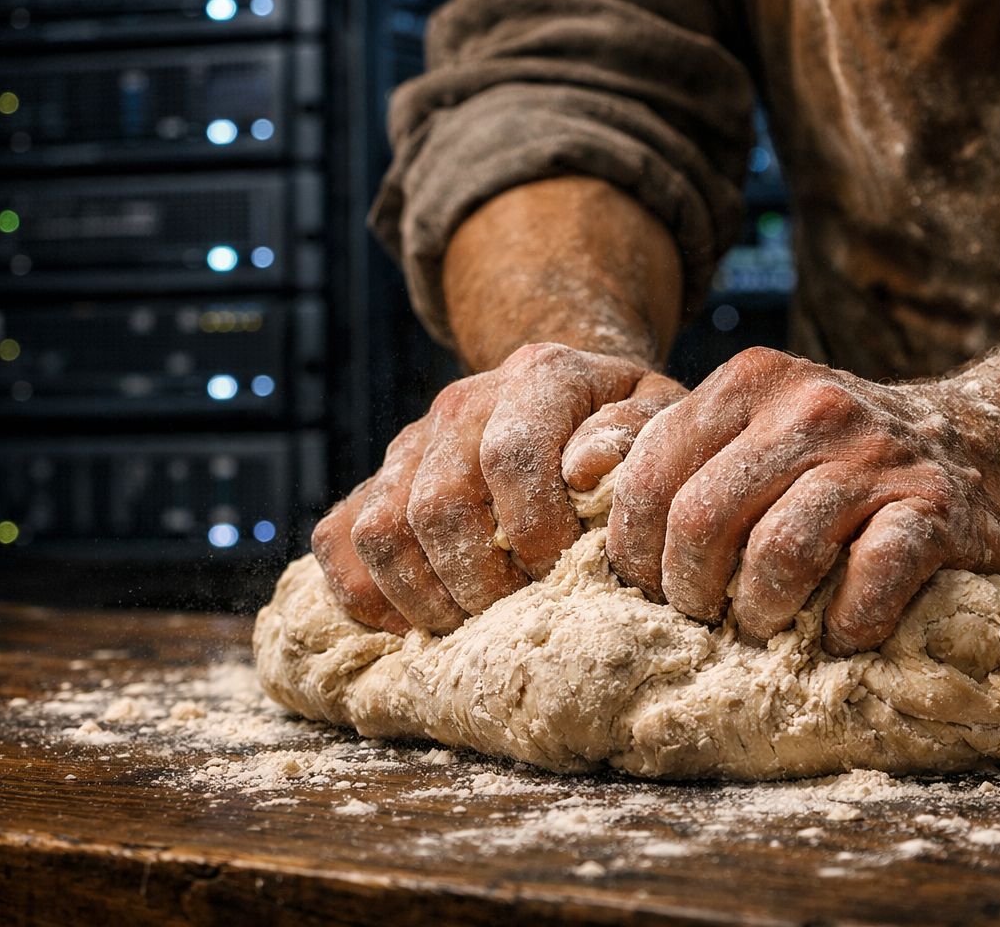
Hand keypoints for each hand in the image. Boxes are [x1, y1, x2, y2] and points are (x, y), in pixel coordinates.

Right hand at [312, 343, 684, 633]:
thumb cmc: (628, 428)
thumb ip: (638, 437)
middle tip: (519, 613)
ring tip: (475, 624)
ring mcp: (411, 442)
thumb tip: (586, 469)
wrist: (571, 399)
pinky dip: (366, 595)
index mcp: (540, 375)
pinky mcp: (375, 480)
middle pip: (437, 505)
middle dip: (480, 580)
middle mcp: (463, 401)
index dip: (534, 530)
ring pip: (379, 531)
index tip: (560, 571)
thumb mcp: (662, 417)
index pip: (512, 456)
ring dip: (425, 598)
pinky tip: (419, 621)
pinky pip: (337, 542)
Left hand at [606, 348, 999, 654]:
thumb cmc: (833, 452)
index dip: (632, 548)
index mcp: (751, 381)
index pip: (650, 473)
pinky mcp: (934, 509)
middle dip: (687, 590)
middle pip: (702, 519)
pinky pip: (873, 579)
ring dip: (759, 613)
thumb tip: (573, 468)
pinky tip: (839, 631)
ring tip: (761, 626)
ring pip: (780, 552)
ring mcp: (875, 457)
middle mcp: (810, 406)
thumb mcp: (749, 420)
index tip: (647, 585)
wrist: (978, 443)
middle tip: (701, 615)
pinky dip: (847, 622)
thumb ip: (666, 439)